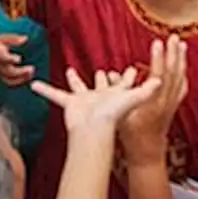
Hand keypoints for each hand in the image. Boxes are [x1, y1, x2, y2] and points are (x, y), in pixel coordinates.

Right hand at [0, 34, 34, 86]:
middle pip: (8, 72)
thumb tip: (25, 39)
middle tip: (32, 68)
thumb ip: (13, 39)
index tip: (19, 58)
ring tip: (31, 73)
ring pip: (9, 80)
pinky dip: (20, 81)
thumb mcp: (2, 38)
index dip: (10, 59)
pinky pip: (10, 83)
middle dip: (20, 72)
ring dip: (21, 78)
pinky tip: (28, 76)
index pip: (2, 58)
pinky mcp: (1, 79)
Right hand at [33, 66, 160, 137]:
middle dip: (102, 79)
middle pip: (102, 86)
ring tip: (69, 71)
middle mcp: (101, 97)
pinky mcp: (71, 103)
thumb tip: (162, 81)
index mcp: (116, 95)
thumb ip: (146, 90)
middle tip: (102, 71)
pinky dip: (45, 90)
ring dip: (74, 80)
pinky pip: (55, 95)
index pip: (125, 84)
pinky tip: (35, 84)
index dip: (129, 77)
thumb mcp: (133, 98)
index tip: (132, 69)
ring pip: (78, 87)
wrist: (94, 130)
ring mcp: (85, 100)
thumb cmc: (113, 116)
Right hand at [120, 36, 187, 165]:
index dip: (158, 58)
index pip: (158, 76)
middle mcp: (165, 102)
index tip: (158, 42)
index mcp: (152, 103)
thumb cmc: (131, 136)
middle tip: (174, 37)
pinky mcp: (174, 107)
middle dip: (173, 53)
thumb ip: (117, 95)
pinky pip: (182, 87)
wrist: (147, 154)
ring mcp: (172, 105)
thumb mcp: (121, 116)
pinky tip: (182, 66)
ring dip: (181, 60)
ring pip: (180, 78)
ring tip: (181, 44)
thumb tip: (111, 75)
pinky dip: (183, 73)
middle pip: (173, 73)